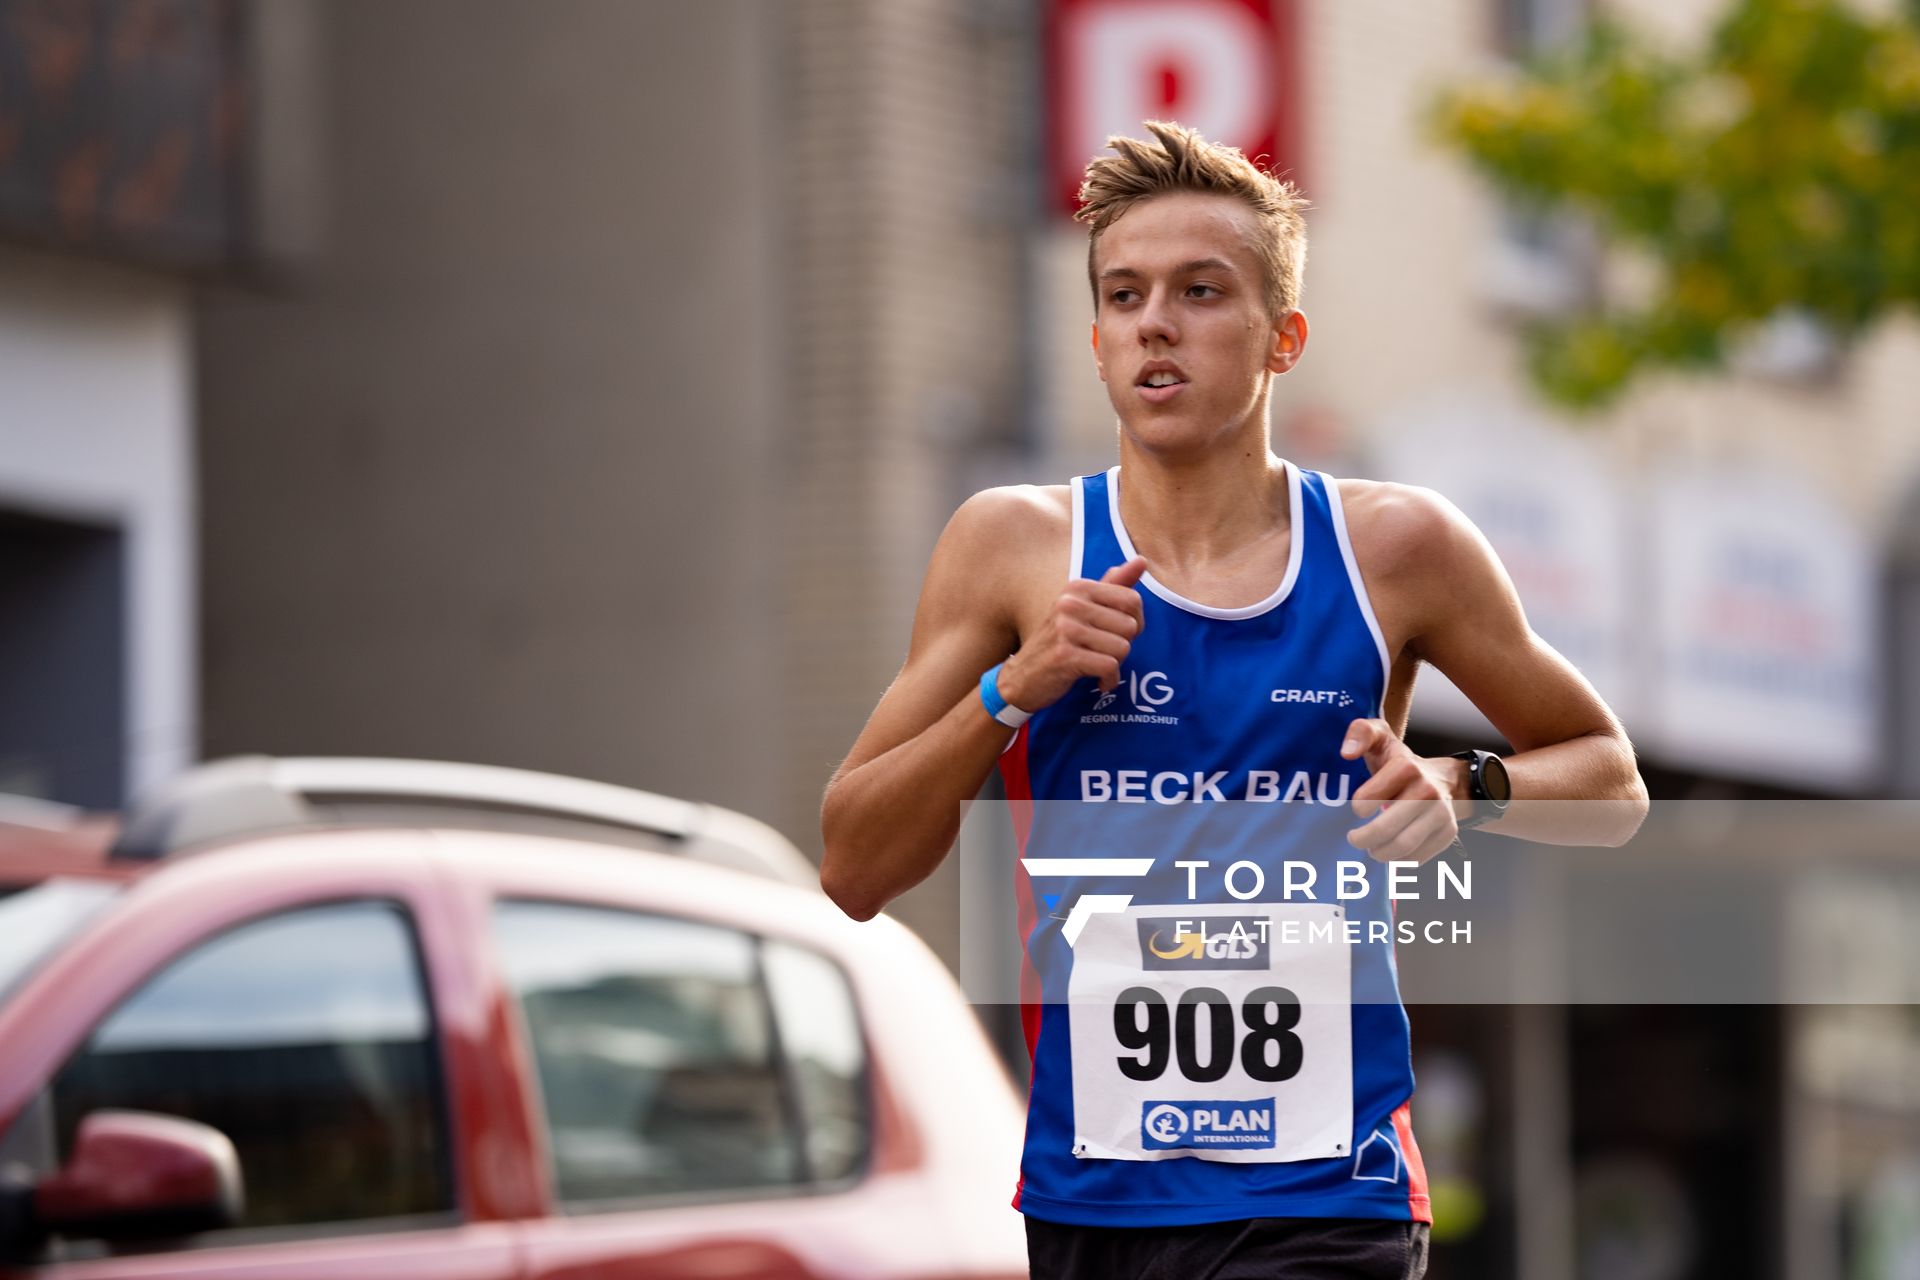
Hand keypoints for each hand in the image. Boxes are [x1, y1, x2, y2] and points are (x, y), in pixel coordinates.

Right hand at [998, 558, 1147, 710]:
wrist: (1022, 677)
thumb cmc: (1060, 642)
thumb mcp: (1082, 609)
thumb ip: (1113, 586)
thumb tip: (1141, 560)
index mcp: (1078, 588)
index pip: (1132, 599)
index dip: (1134, 622)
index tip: (1116, 634)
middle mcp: (1070, 603)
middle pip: (1130, 626)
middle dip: (1123, 645)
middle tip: (1102, 652)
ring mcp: (1065, 629)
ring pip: (1122, 648)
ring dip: (1115, 664)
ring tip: (1096, 665)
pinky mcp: (1065, 656)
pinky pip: (1109, 666)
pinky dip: (1108, 680)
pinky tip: (1098, 681)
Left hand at [1339, 718, 1464, 862]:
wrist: (1443, 778)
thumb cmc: (1399, 762)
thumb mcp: (1381, 738)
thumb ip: (1360, 733)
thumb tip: (1347, 753)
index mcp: (1405, 767)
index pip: (1367, 799)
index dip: (1357, 808)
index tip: (1358, 809)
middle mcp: (1427, 790)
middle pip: (1387, 828)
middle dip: (1363, 839)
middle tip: (1354, 840)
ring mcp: (1441, 812)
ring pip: (1404, 846)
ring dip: (1381, 853)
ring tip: (1372, 849)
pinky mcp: (1448, 831)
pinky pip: (1419, 856)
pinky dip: (1401, 860)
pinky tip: (1392, 851)